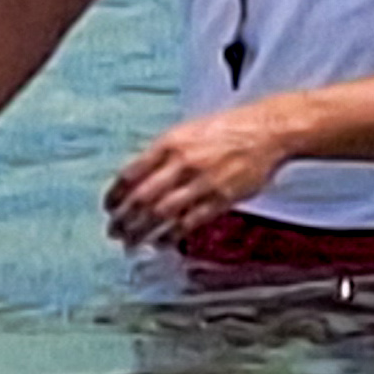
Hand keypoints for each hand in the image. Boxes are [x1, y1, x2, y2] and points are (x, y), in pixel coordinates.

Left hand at [104, 104, 294, 246]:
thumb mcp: (185, 133)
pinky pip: (190, 222)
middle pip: (141, 198)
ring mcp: (202, 182)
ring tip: (132, 242)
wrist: (265, 131)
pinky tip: (162, 242)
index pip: (129, 174)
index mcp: (168, 144)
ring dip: (142, 231)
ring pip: (161, 213)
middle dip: (123, 219)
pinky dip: (172, 235)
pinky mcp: (221, 198)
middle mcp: (181, 163)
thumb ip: (160, 155)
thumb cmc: (226, 130)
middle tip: (114, 232)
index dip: (115, 195)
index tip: (108, 209)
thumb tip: (135, 180)